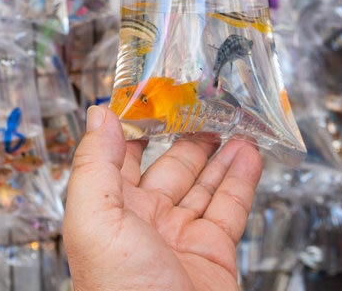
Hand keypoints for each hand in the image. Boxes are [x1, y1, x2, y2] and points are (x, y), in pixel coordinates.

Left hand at [64, 106, 261, 290]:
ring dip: (217, 151)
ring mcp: (179, 237)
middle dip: (183, 132)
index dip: (133, 122)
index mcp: (105, 210)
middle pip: (165, 164)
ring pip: (201, 183)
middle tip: (202, 100)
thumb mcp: (93, 221)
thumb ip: (95, 165)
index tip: (150, 89)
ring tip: (232, 119)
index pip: (117, 155)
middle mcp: (142, 221)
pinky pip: (229, 207)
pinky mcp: (214, 254)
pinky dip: (241, 178)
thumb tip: (97, 115)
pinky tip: (248, 154)